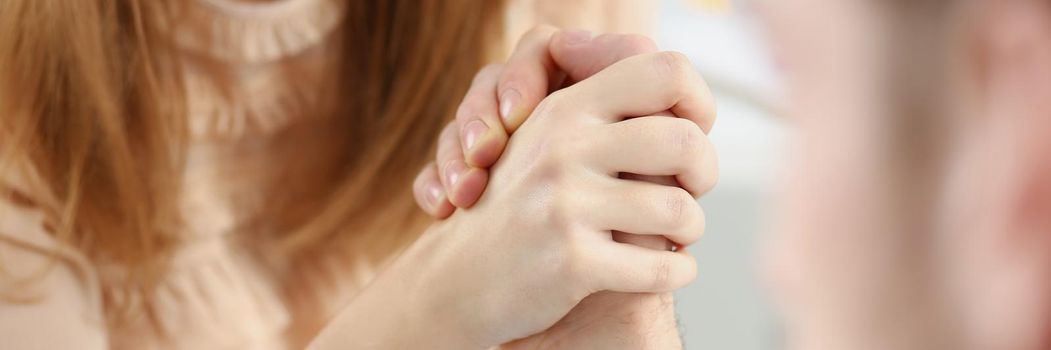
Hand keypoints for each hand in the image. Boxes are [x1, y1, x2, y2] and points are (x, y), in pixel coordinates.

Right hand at [420, 50, 714, 346]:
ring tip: (678, 236)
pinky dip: (677, 272)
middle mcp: (563, 147)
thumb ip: (606, 117)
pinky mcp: (571, 260)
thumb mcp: (549, 142)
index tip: (693, 134)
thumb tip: (691, 114)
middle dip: (704, 173)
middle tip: (693, 190)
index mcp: (565, 107)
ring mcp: (564, 204)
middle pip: (684, 141)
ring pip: (680, 210)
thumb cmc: (522, 208)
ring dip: (691, 229)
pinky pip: (662, 266)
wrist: (458, 279)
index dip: (697, 104)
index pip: (665, 72)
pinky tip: (670, 270)